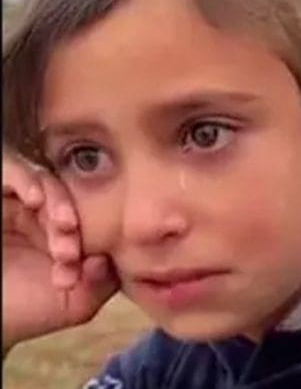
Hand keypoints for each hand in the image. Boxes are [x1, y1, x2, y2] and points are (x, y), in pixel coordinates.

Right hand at [2, 150, 117, 354]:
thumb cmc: (23, 311)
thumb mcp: (75, 303)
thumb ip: (103, 282)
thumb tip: (113, 254)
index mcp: (68, 235)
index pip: (96, 214)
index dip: (98, 234)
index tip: (88, 264)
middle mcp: (43, 216)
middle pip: (75, 195)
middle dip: (78, 221)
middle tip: (69, 252)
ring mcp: (18, 204)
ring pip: (49, 181)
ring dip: (59, 202)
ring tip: (62, 225)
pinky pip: (11, 166)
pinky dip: (26, 178)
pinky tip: (36, 199)